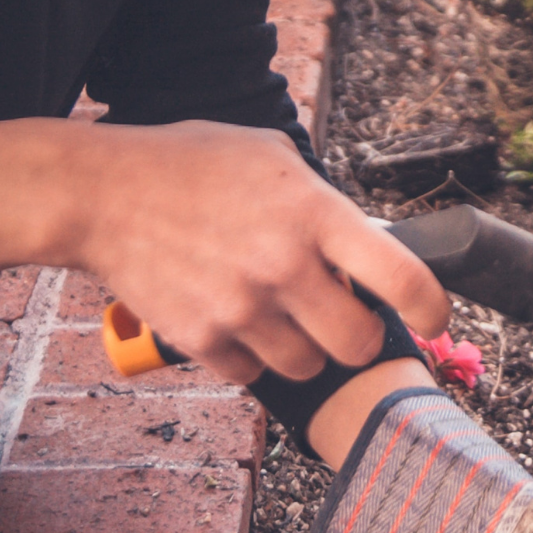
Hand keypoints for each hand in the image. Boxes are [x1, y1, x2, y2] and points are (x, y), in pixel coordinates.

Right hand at [0, 118, 448, 385]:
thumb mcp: (272, 158)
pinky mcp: (202, 338)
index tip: (433, 319)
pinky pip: (252, 375)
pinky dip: (251, 359)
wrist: (99, 193)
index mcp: (315, 214)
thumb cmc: (191, 166)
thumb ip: (325, 203)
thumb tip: (371, 242)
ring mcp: (243, 307)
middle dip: (357, 336)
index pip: (403, 278)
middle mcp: (285, 266)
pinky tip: (234, 320)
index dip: (431, 309)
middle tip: (342, 319)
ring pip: (307, 366)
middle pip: (359, 344)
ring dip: (304, 349)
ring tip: (280, 315)